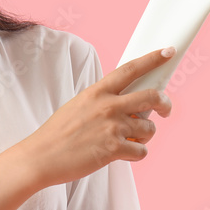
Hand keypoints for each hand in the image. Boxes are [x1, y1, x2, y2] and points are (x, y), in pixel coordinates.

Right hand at [20, 46, 175, 188]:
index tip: (167, 52)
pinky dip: (136, 154)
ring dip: (145, 136)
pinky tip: (123, 154)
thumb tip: (127, 107)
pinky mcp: (114, 149)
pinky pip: (141, 151)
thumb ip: (102, 102)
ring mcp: (112, 127)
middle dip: (165, 103)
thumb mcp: (78, 106)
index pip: (130, 69)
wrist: (41, 157)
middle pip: (151, 96)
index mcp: (97, 92)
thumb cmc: (57, 134)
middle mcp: (108, 106)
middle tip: (165, 110)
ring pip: (149, 128)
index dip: (152, 59)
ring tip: (131, 140)